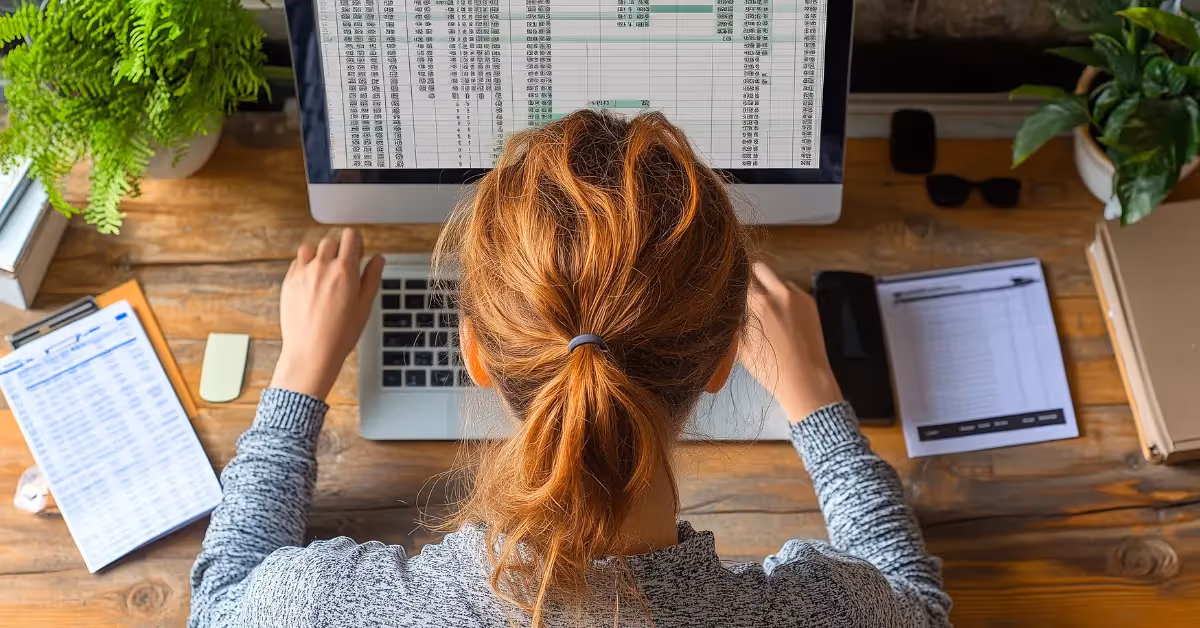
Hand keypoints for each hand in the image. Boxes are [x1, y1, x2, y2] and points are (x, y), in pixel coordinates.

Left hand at [270, 228, 383, 399]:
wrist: (311, 353)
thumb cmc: (340, 335)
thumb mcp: (365, 306)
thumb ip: (372, 277)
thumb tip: (378, 259)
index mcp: (345, 271)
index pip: (351, 236)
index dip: (356, 242)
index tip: (357, 252)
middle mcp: (322, 267)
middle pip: (331, 241)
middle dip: (339, 250)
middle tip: (343, 267)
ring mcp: (302, 273)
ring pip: (311, 248)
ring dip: (319, 254)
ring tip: (325, 272)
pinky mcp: (289, 282)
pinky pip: (297, 262)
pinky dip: (305, 266)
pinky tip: (312, 282)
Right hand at [741, 262, 842, 423]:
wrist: (806, 380)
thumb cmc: (771, 368)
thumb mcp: (741, 347)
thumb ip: (734, 322)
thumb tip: (727, 307)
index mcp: (759, 303)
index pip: (740, 276)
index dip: (733, 280)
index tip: (729, 285)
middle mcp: (779, 293)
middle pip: (759, 267)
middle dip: (751, 277)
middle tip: (747, 292)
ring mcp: (798, 296)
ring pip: (777, 279)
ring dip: (769, 287)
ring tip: (766, 309)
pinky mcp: (810, 302)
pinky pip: (791, 290)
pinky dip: (784, 297)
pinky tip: (782, 316)